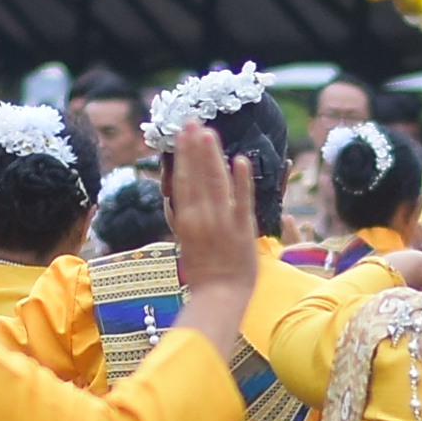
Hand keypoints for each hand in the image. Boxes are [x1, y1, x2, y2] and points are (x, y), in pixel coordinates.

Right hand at [162, 124, 259, 348]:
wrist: (219, 299)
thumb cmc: (203, 278)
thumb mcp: (187, 245)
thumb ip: (187, 222)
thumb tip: (179, 203)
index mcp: (185, 221)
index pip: (184, 181)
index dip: (184, 156)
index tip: (183, 135)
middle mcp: (201, 217)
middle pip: (197, 175)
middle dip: (194, 147)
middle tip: (193, 121)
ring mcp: (222, 222)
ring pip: (215, 181)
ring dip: (211, 155)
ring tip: (208, 132)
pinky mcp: (242, 230)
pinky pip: (242, 200)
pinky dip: (241, 180)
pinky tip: (239, 159)